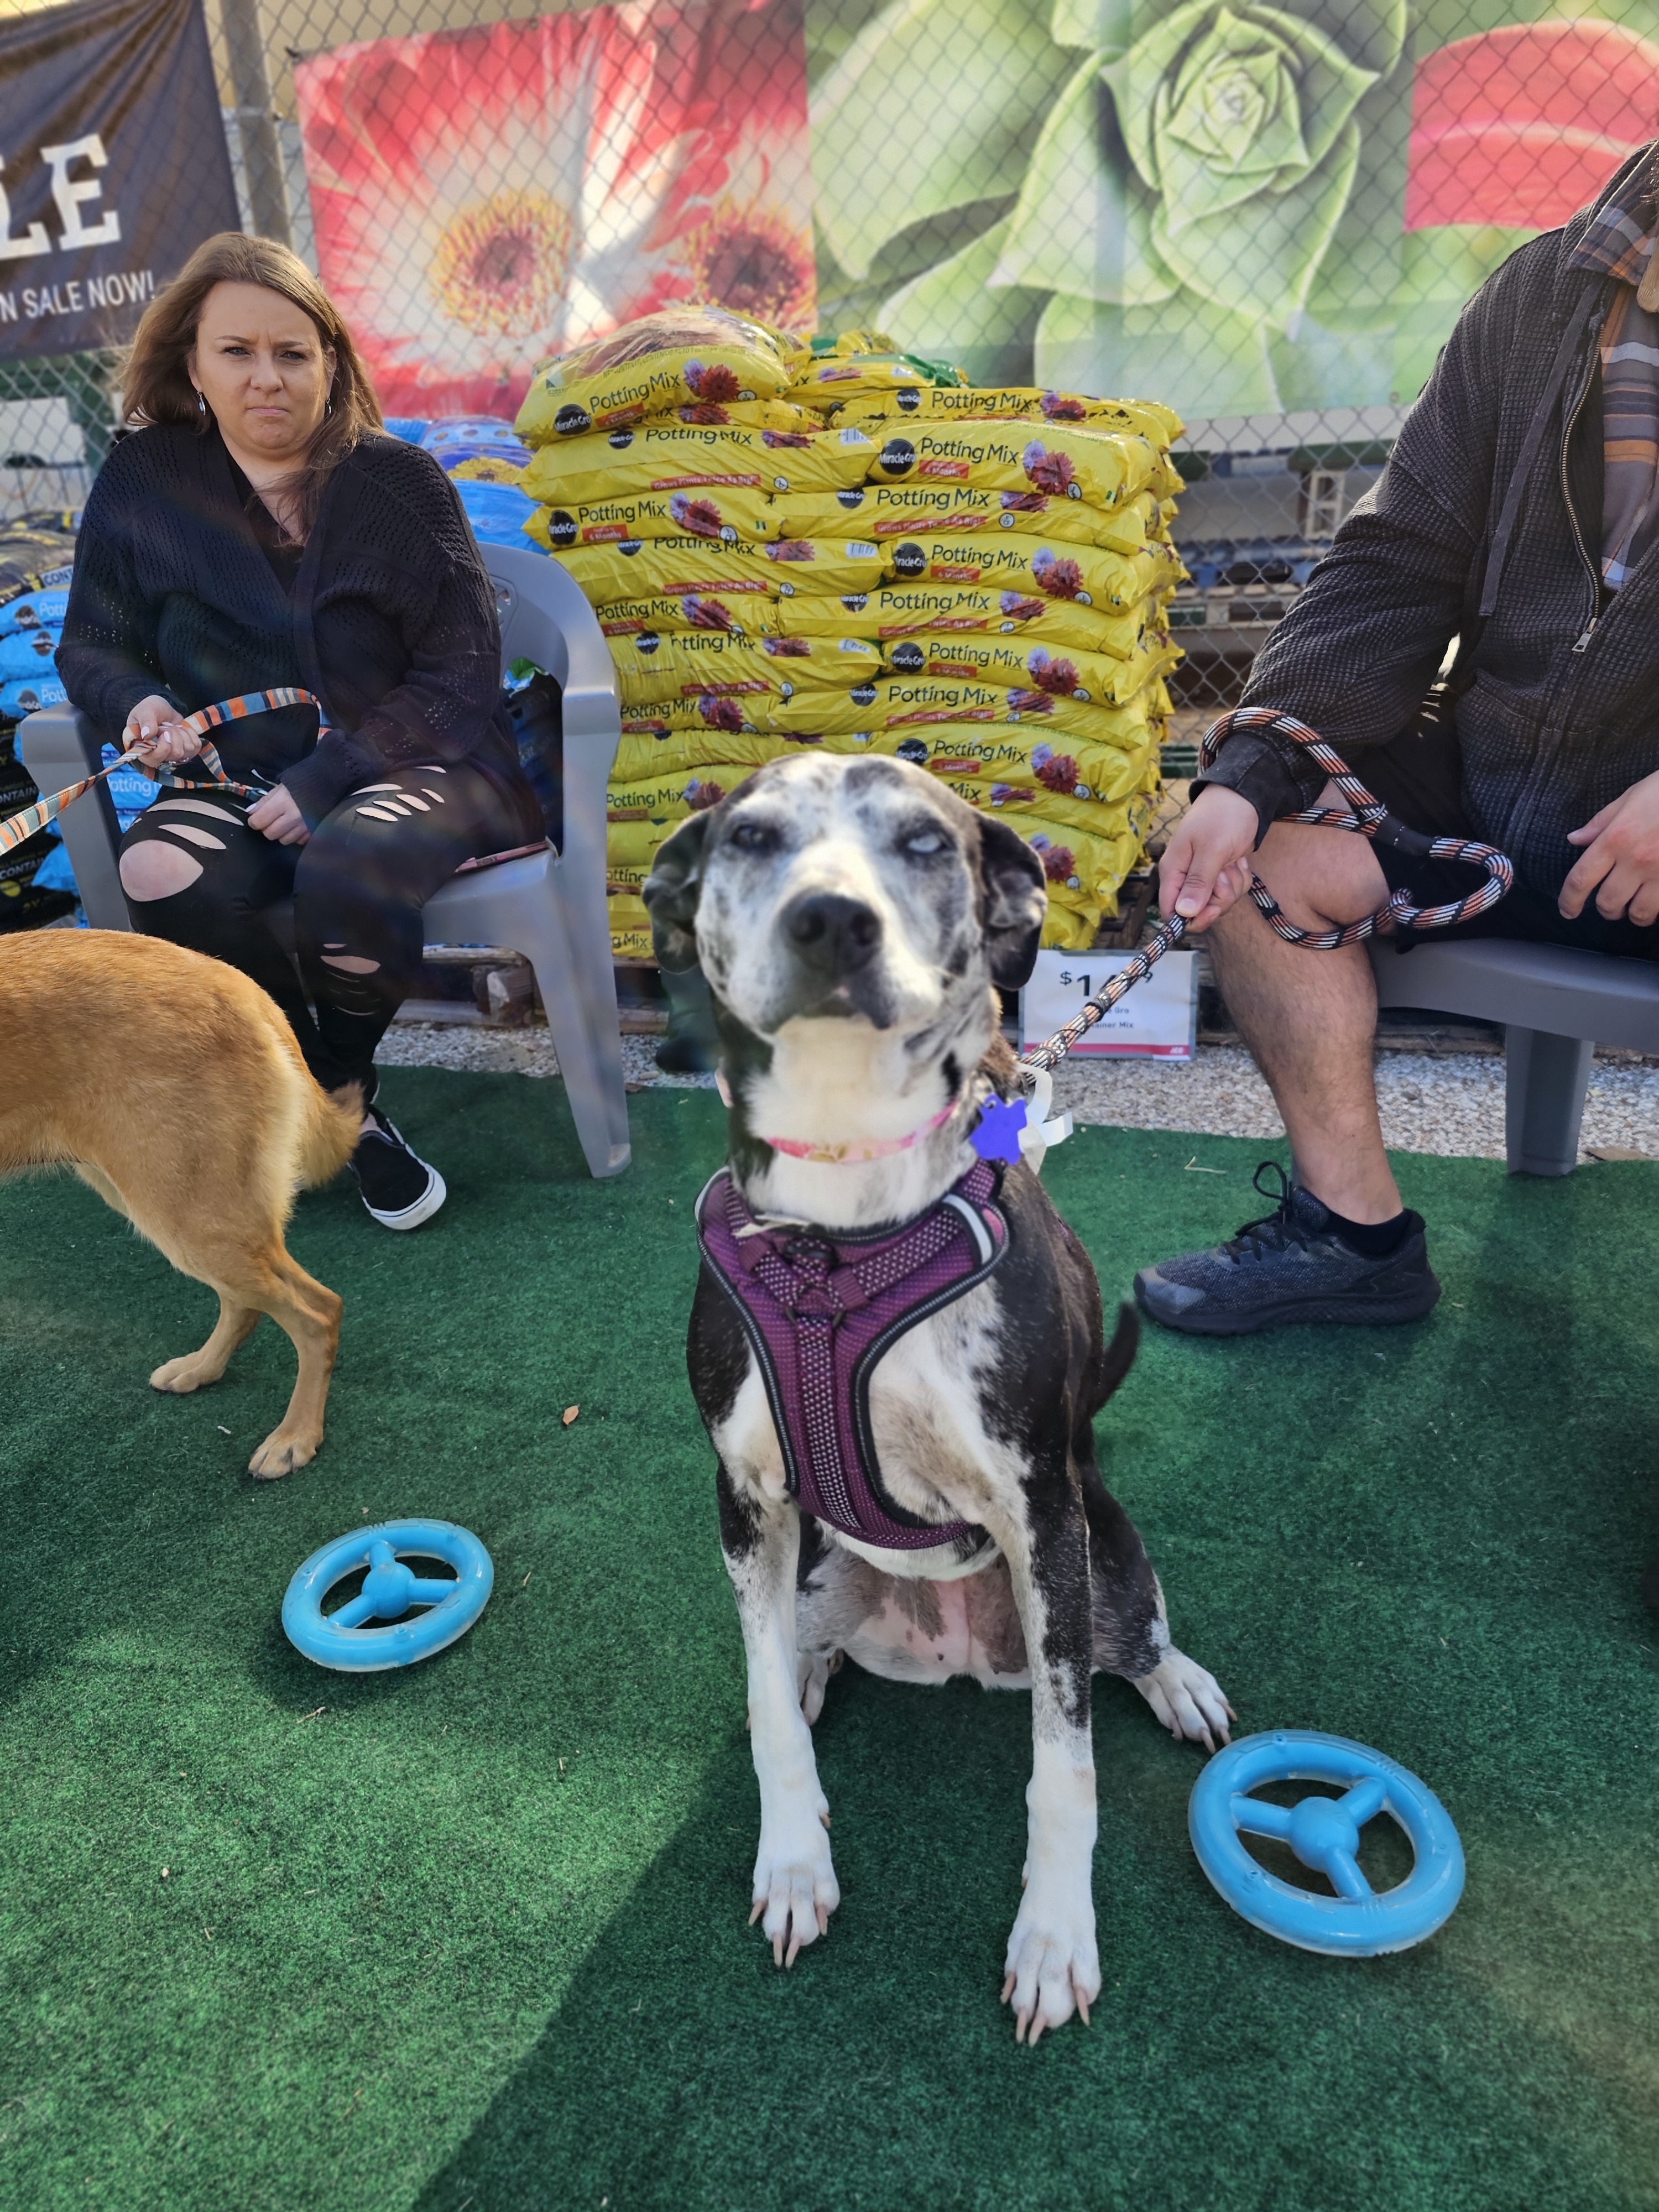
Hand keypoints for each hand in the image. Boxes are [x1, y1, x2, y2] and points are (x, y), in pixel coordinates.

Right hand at [122, 695, 200, 770]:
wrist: (161, 710)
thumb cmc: (149, 711)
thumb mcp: (144, 710)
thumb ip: (145, 721)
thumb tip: (147, 735)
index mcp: (141, 751)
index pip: (155, 759)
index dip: (163, 745)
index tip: (162, 729)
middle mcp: (157, 758)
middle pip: (176, 753)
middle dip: (173, 734)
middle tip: (165, 726)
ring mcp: (173, 757)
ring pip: (187, 749)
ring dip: (181, 733)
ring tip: (171, 727)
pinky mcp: (186, 753)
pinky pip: (196, 745)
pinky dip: (190, 734)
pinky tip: (180, 729)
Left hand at [247, 785, 309, 844]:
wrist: (325, 786)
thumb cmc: (301, 785)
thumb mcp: (280, 788)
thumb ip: (265, 801)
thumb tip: (251, 813)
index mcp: (282, 802)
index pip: (259, 821)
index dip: (254, 821)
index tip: (255, 818)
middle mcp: (293, 817)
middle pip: (270, 834)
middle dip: (267, 828)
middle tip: (271, 820)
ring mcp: (304, 826)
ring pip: (284, 840)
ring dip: (281, 834)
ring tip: (285, 823)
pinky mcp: (313, 831)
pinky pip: (298, 841)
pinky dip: (295, 836)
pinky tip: (296, 827)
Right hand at [1156, 784, 1259, 930]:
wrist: (1243, 797)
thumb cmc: (1223, 817)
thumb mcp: (1212, 849)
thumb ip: (1198, 882)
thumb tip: (1183, 913)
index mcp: (1173, 871)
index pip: (1171, 911)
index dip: (1191, 918)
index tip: (1213, 908)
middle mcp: (1185, 878)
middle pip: (1198, 911)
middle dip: (1219, 898)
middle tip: (1226, 873)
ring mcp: (1203, 877)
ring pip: (1218, 903)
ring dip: (1233, 887)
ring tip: (1233, 863)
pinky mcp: (1220, 875)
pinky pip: (1231, 893)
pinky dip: (1240, 880)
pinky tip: (1239, 862)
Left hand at [1561, 770, 1658, 924]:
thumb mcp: (1631, 797)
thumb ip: (1601, 822)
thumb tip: (1575, 839)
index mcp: (1616, 838)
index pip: (1581, 879)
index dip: (1569, 900)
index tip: (1567, 910)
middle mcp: (1636, 860)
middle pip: (1609, 902)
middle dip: (1606, 908)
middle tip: (1610, 904)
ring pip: (1640, 913)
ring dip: (1634, 913)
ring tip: (1635, 905)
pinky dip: (1658, 910)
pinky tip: (1657, 901)